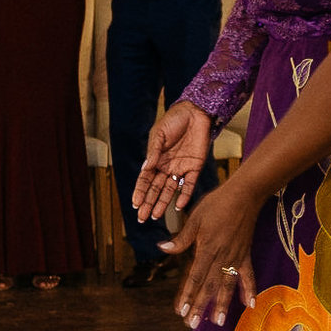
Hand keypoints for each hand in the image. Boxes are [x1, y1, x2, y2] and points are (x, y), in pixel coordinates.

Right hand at [132, 99, 212, 222]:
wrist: (195, 112)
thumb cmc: (173, 120)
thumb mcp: (159, 134)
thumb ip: (153, 152)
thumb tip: (146, 168)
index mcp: (155, 159)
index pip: (145, 180)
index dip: (140, 192)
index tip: (135, 204)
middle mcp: (166, 167)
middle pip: (155, 189)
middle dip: (148, 203)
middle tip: (142, 218)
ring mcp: (180, 169)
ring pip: (169, 190)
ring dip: (162, 203)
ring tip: (156, 216)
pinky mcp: (195, 168)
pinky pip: (189, 185)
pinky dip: (184, 196)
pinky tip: (178, 207)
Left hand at [166, 179, 259, 327]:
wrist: (245, 195)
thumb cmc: (217, 203)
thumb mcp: (195, 218)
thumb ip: (181, 238)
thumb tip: (163, 248)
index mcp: (206, 248)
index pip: (195, 277)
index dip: (188, 295)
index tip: (182, 311)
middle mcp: (222, 256)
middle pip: (210, 286)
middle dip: (201, 306)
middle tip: (193, 324)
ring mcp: (236, 257)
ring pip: (227, 285)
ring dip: (223, 304)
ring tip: (218, 321)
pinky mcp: (246, 254)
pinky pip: (248, 275)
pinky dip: (249, 289)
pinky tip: (249, 304)